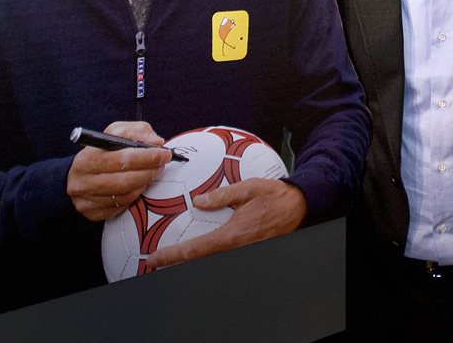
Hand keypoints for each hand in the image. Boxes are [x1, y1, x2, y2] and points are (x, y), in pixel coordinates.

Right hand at [66, 121, 170, 221]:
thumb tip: (157, 142)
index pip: (122, 159)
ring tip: (151, 174)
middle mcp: (83, 181)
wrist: (78, 176)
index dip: (148, 157)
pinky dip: (134, 196)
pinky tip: (138, 186)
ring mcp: (87, 200)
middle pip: (125, 180)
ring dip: (144, 184)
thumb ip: (136, 131)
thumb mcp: (115, 133)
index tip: (164, 154)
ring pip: (125, 196)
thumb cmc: (102, 152)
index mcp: (88, 158)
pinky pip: (121, 207)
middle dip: (149, 172)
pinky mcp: (92, 214)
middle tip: (161, 165)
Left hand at [143, 178, 306, 268]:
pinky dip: (209, 255)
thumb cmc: (274, 195)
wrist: (298, 206)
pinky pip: (224, 257)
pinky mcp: (249, 252)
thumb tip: (199, 201)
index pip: (195, 250)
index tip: (154, 259)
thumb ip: (222, 195)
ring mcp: (244, 253)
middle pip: (200, 262)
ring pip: (212, 262)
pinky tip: (203, 250)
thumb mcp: (248, 188)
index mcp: (232, 235)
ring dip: (193, 260)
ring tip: (175, 257)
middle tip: (158, 262)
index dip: (172, 256)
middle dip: (177, 264)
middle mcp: (236, 249)